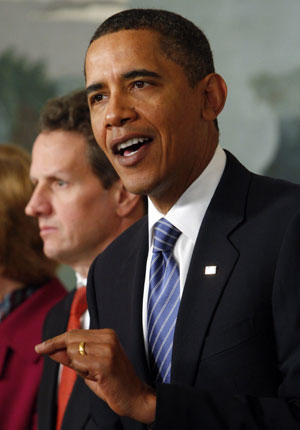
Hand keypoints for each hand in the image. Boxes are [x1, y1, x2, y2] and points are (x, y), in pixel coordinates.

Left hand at [35, 329, 155, 423]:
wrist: (135, 398)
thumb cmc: (112, 383)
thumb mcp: (89, 368)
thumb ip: (71, 357)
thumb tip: (51, 350)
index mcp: (106, 334)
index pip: (73, 333)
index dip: (54, 340)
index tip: (39, 347)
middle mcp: (108, 337)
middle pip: (70, 339)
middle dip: (66, 355)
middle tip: (85, 370)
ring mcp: (107, 348)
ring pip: (72, 351)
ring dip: (77, 366)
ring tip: (95, 374)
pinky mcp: (105, 362)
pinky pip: (78, 363)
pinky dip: (81, 372)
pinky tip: (97, 377)